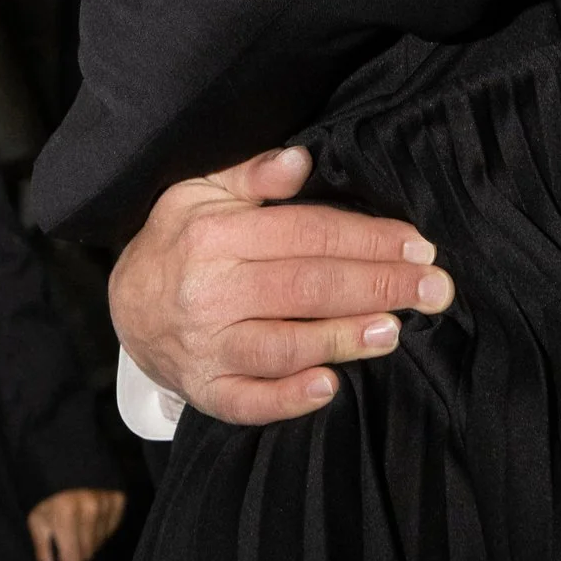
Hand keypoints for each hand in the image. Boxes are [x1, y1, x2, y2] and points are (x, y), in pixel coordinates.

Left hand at [26, 485, 128, 560]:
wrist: (66, 466)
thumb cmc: (47, 498)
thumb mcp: (37, 522)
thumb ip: (43, 552)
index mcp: (66, 515)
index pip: (73, 560)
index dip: (64, 557)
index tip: (59, 545)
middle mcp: (90, 509)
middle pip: (88, 554)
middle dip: (77, 549)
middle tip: (69, 533)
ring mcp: (107, 504)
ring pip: (101, 543)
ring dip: (90, 539)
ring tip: (80, 522)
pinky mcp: (119, 500)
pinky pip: (112, 530)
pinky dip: (102, 528)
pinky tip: (93, 517)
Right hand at [108, 144, 452, 428]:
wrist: (127, 308)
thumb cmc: (179, 244)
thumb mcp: (200, 193)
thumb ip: (252, 177)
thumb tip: (300, 159)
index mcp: (213, 236)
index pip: (306, 234)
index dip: (367, 238)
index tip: (419, 244)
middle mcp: (208, 292)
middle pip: (306, 287)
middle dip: (378, 286)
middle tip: (434, 289)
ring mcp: (205, 346)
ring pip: (283, 345)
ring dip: (343, 339)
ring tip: (394, 330)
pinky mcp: (206, 390)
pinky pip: (249, 401)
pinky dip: (288, 398)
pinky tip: (330, 387)